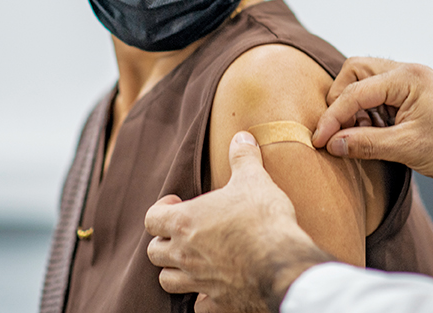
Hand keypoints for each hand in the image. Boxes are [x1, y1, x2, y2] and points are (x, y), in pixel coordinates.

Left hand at [145, 131, 333, 312]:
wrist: (281, 262)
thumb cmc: (262, 218)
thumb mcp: (253, 179)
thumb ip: (243, 157)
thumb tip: (242, 137)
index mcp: (184, 222)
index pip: (151, 218)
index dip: (161, 209)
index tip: (178, 203)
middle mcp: (184, 254)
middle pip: (154, 252)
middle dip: (165, 241)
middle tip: (185, 231)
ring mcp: (198, 281)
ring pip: (167, 281)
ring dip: (174, 271)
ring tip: (192, 259)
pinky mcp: (217, 302)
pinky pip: (198, 306)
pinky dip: (201, 298)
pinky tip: (214, 287)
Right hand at [312, 58, 432, 200]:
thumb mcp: (407, 148)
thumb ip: (366, 144)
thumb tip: (333, 144)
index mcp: (407, 78)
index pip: (355, 92)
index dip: (333, 118)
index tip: (319, 141)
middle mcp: (408, 73)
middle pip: (356, 72)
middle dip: (342, 101)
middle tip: (340, 131)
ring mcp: (412, 83)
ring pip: (366, 82)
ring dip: (356, 108)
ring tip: (360, 137)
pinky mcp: (414, 96)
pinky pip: (380, 95)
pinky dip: (370, 113)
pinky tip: (374, 136)